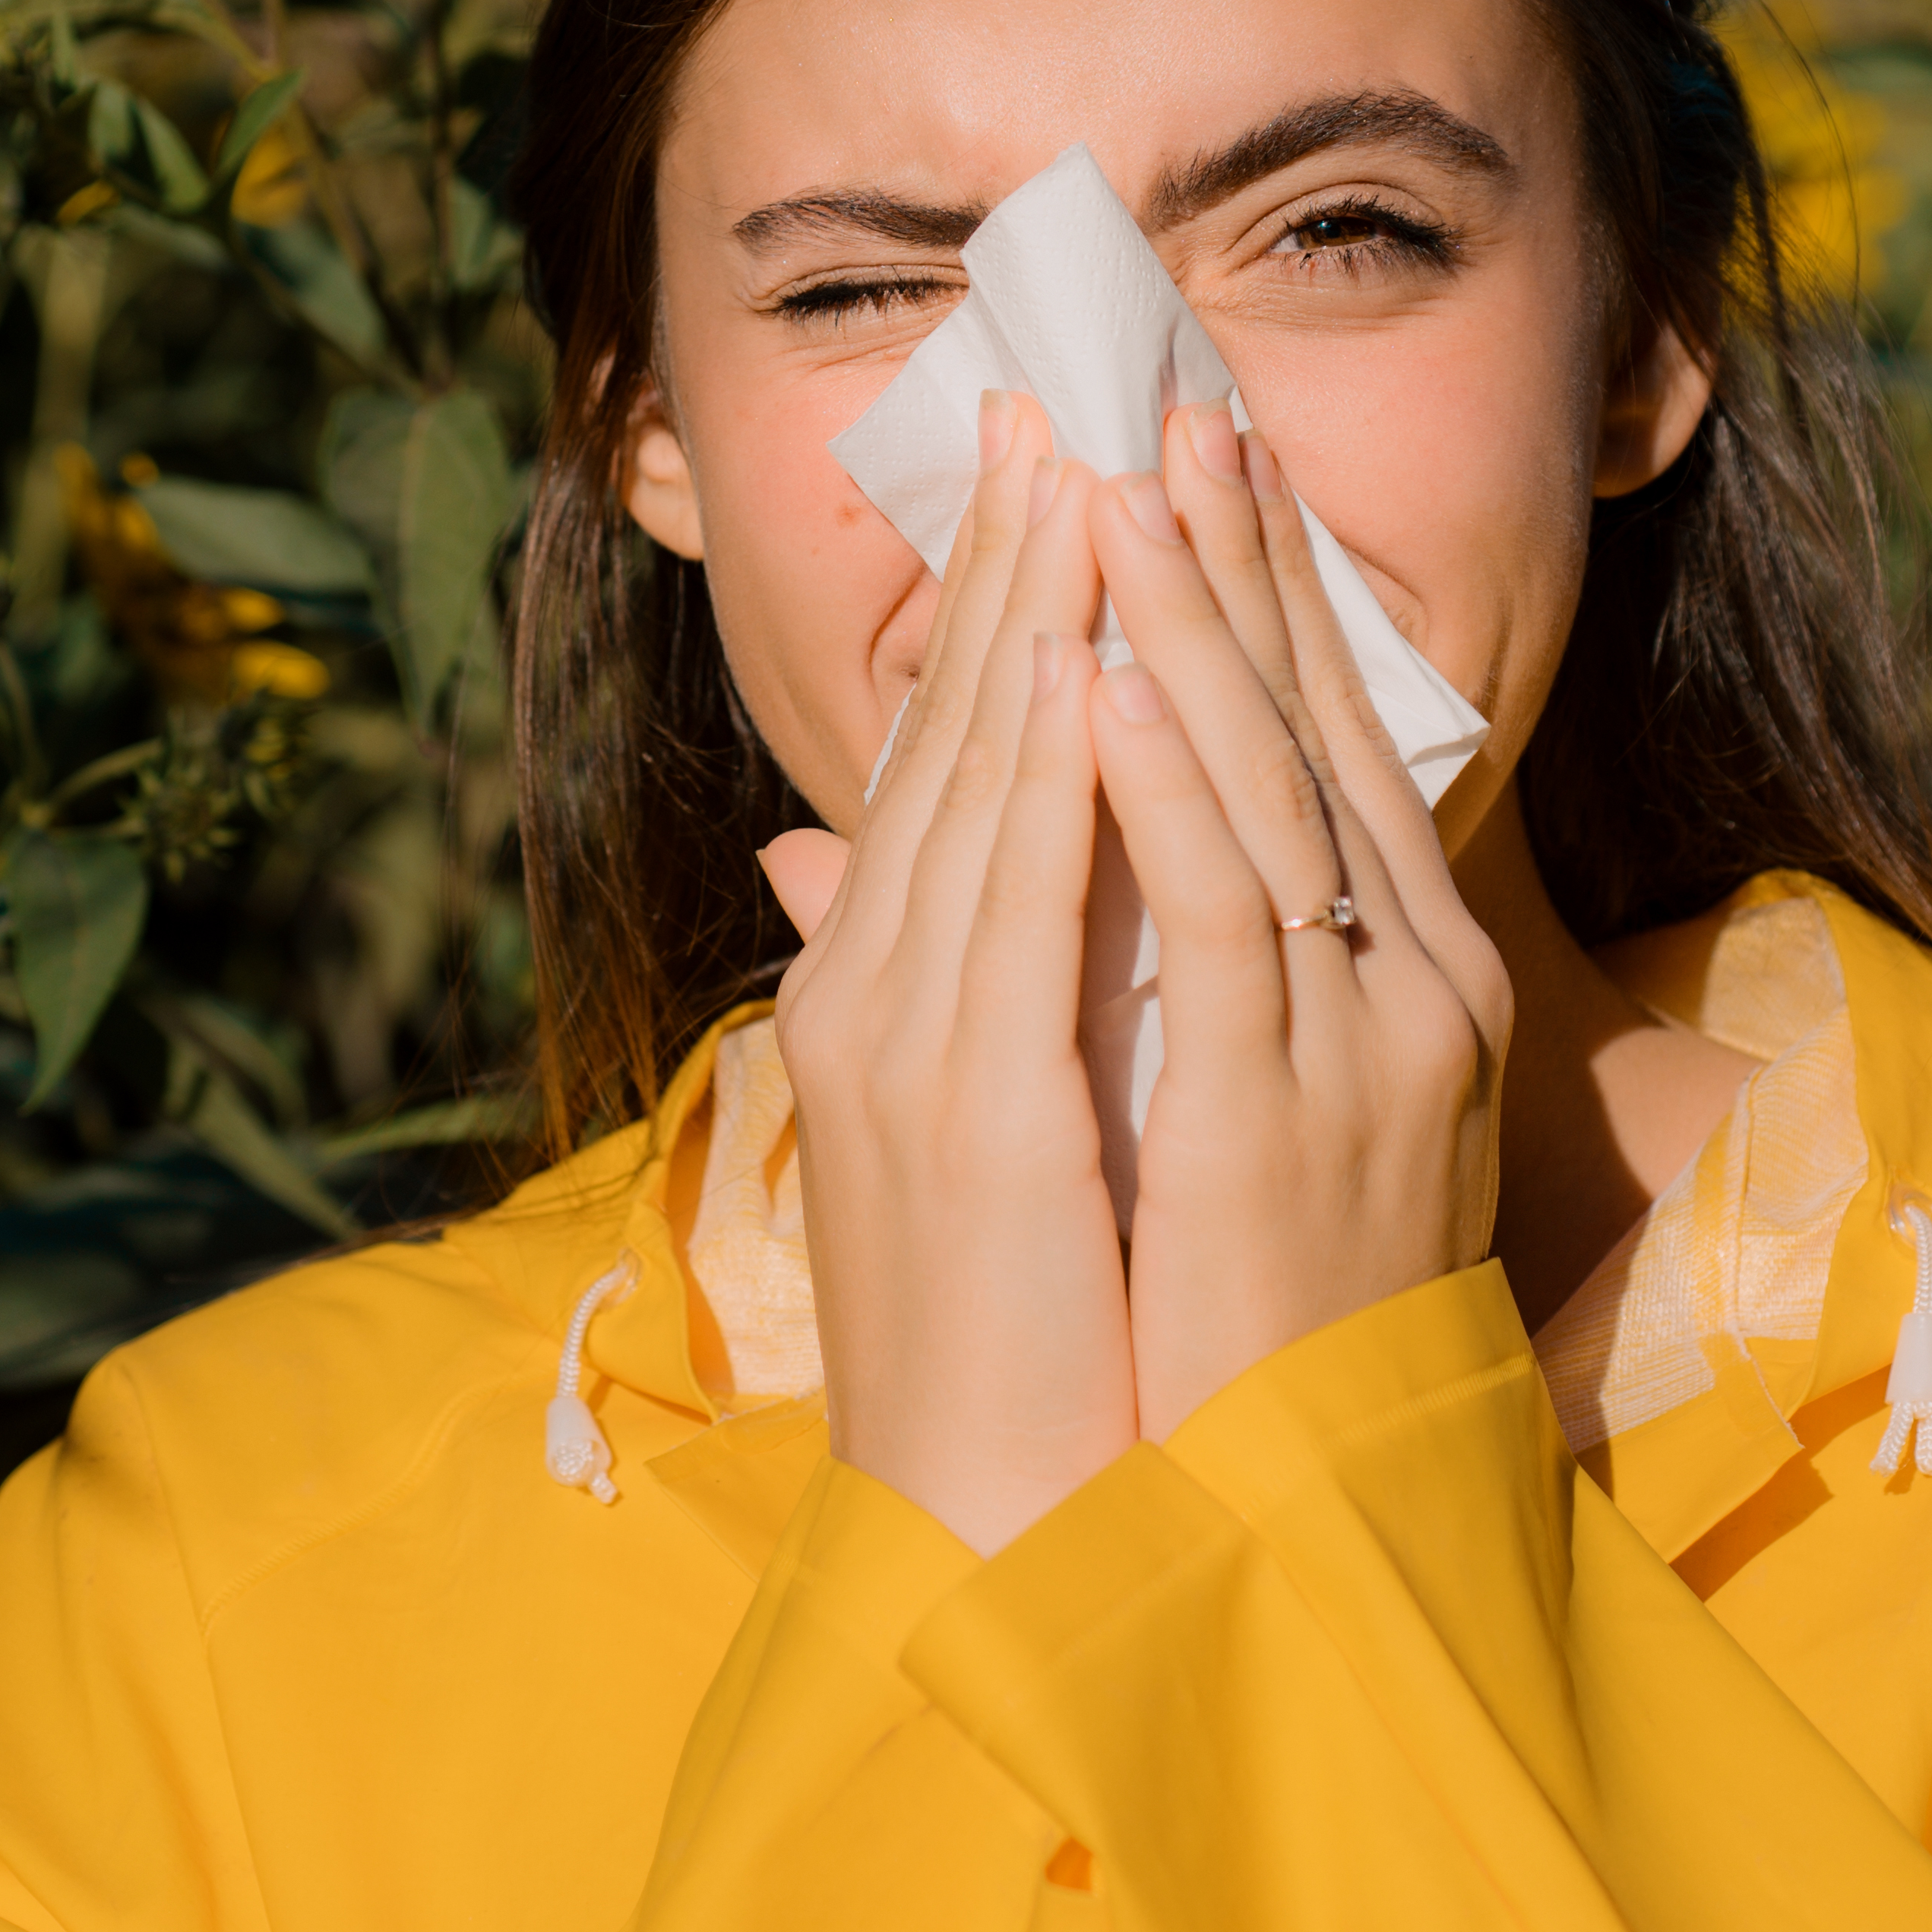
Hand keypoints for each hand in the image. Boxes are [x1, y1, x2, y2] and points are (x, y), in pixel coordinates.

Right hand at [757, 394, 1141, 1555]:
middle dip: (1009, 570)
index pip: (946, 768)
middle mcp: (873, 997)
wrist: (981, 1524)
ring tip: (1078, 476)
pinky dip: (1044, 777)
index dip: (994, 612)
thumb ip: (927, 985)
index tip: (1047, 471)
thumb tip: (852, 869)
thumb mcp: (967, 1139)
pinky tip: (1079, 666)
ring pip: (974, 789)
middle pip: (949, 745)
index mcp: (880, 998)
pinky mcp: (966, 1103)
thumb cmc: (1001, 1341)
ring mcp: (906, 1044)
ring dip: (1029, 622)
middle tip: (1059, 407)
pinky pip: (1014, 906)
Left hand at [1088, 407, 1511, 1439]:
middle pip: (1316, 736)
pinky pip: (1221, 921)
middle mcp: (1416, 990)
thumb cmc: (1252, 1315)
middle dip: (1241, 569)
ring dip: (1187, 636)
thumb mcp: (1209, 1105)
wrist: (1315, 1512)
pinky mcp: (1290, 1115)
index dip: (1266, 601)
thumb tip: (952, 844)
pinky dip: (1156, 794)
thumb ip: (1123, 960)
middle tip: (1168, 414)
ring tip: (1112, 500)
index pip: (1329, 749)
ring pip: (1266, 796)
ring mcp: (1369, 1048)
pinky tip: (1095, 689)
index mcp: (1411, 981)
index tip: (1200, 466)